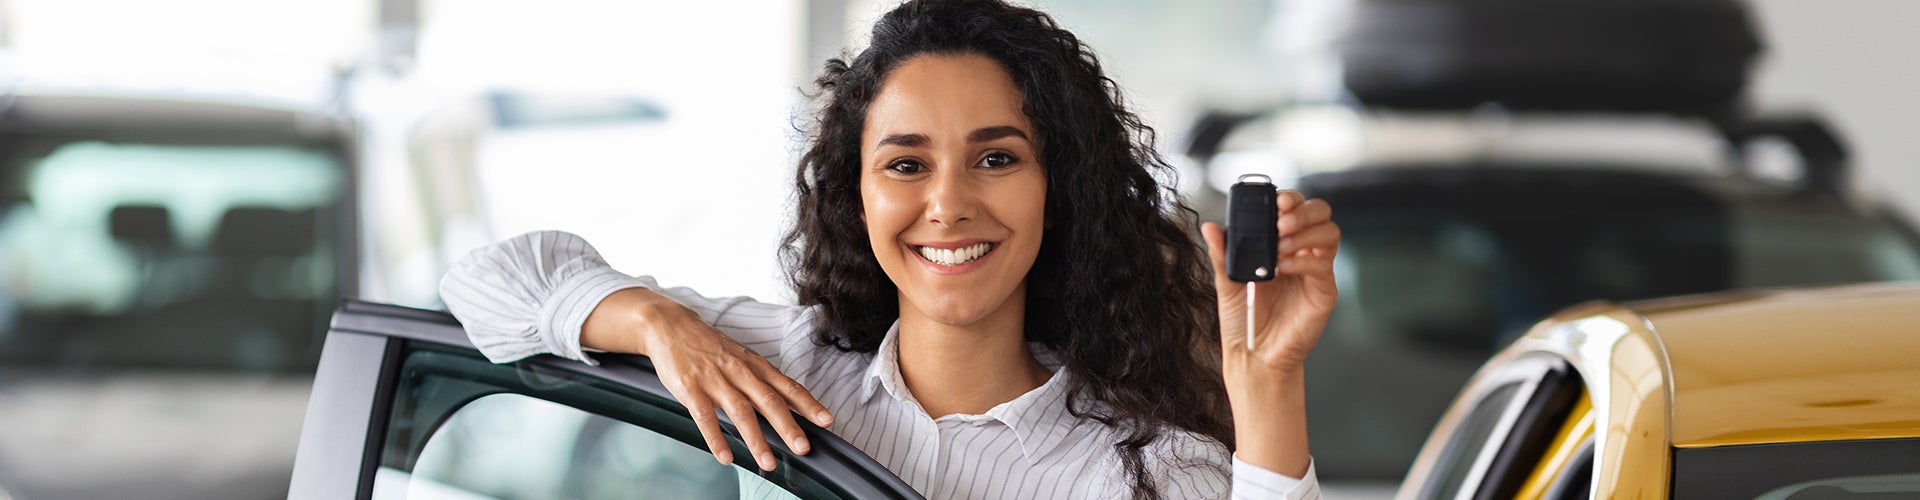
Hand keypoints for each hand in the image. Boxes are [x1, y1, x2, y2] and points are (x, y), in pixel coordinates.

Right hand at [584, 289, 834, 471]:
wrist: (671, 327)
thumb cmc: (711, 347)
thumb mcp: (741, 358)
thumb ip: (761, 381)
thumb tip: (788, 405)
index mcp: (755, 365)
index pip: (787, 386)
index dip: (808, 404)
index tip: (827, 421)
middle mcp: (739, 372)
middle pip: (769, 401)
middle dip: (788, 426)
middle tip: (803, 448)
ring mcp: (715, 380)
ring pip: (741, 412)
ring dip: (756, 440)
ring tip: (767, 463)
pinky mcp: (691, 389)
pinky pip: (705, 417)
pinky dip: (716, 439)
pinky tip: (725, 457)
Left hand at [1200, 189, 1338, 477]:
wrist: (1253, 356)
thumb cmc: (1242, 319)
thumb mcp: (1226, 282)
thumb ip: (1222, 254)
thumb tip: (1209, 226)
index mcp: (1281, 244)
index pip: (1296, 208)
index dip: (1291, 199)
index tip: (1275, 202)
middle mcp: (1302, 252)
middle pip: (1321, 213)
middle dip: (1303, 211)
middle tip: (1280, 223)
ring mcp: (1316, 271)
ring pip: (1330, 234)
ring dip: (1305, 233)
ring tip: (1280, 246)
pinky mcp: (1324, 291)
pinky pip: (1323, 265)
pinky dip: (1305, 259)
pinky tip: (1284, 267)